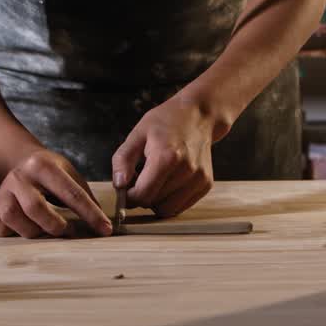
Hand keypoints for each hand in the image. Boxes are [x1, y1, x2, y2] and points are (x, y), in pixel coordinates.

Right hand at [0, 149, 111, 237]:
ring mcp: (3, 191)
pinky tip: (20, 229)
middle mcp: (20, 176)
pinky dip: (6, 231)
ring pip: (11, 217)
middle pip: (35, 207)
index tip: (105, 229)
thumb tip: (103, 224)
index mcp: (43, 166)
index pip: (71, 193)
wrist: (18, 159)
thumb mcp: (69, 173)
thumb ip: (85, 195)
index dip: (90, 214)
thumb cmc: (49, 171)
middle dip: (54, 225)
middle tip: (66, 230)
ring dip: (31, 230)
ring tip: (44, 230)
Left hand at [111, 99, 215, 216]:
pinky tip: (168, 181)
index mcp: (167, 156)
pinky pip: (181, 206)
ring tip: (156, 179)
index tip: (126, 187)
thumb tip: (119, 185)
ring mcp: (199, 179)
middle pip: (154, 203)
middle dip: (142, 196)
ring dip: (157, 201)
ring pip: (167, 210)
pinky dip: (170, 200)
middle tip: (141, 178)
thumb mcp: (138, 134)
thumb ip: (123, 160)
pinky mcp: (206, 184)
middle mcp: (187, 170)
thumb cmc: (165, 122)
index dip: (129, 196)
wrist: (198, 115)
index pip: (142, 195)